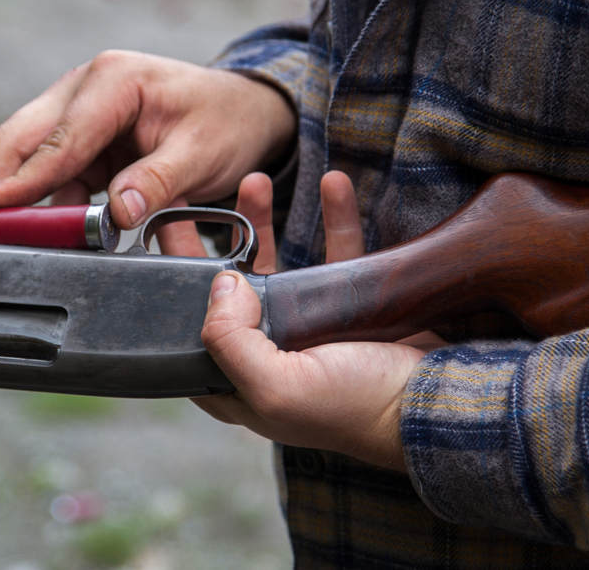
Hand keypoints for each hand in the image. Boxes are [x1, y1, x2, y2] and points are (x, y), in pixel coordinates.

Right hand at [0, 51, 295, 228]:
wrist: (245, 111)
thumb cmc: (227, 122)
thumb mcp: (203, 154)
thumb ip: (158, 182)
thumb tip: (117, 214)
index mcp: (113, 80)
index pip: (57, 139)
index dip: (21, 180)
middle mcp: (85, 87)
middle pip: (21, 139)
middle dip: (3, 187)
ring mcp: (80, 111)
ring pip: (30, 158)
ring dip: (25, 201)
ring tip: (25, 244)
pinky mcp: (85, 139)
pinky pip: (54, 173)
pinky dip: (50, 203)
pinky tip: (57, 232)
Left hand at [184, 171, 439, 470]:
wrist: (431, 400)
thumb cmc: (354, 408)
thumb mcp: (277, 388)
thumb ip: (232, 343)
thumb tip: (220, 283)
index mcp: (237, 381)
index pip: (187, 330)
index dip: (168, 286)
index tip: (157, 235)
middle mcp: (264, 352)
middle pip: (223, 289)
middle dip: (208, 240)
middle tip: (191, 198)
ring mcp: (303, 326)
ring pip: (273, 262)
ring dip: (262, 221)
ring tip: (256, 180)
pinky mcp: (342, 304)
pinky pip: (331, 251)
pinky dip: (332, 217)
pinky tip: (331, 184)